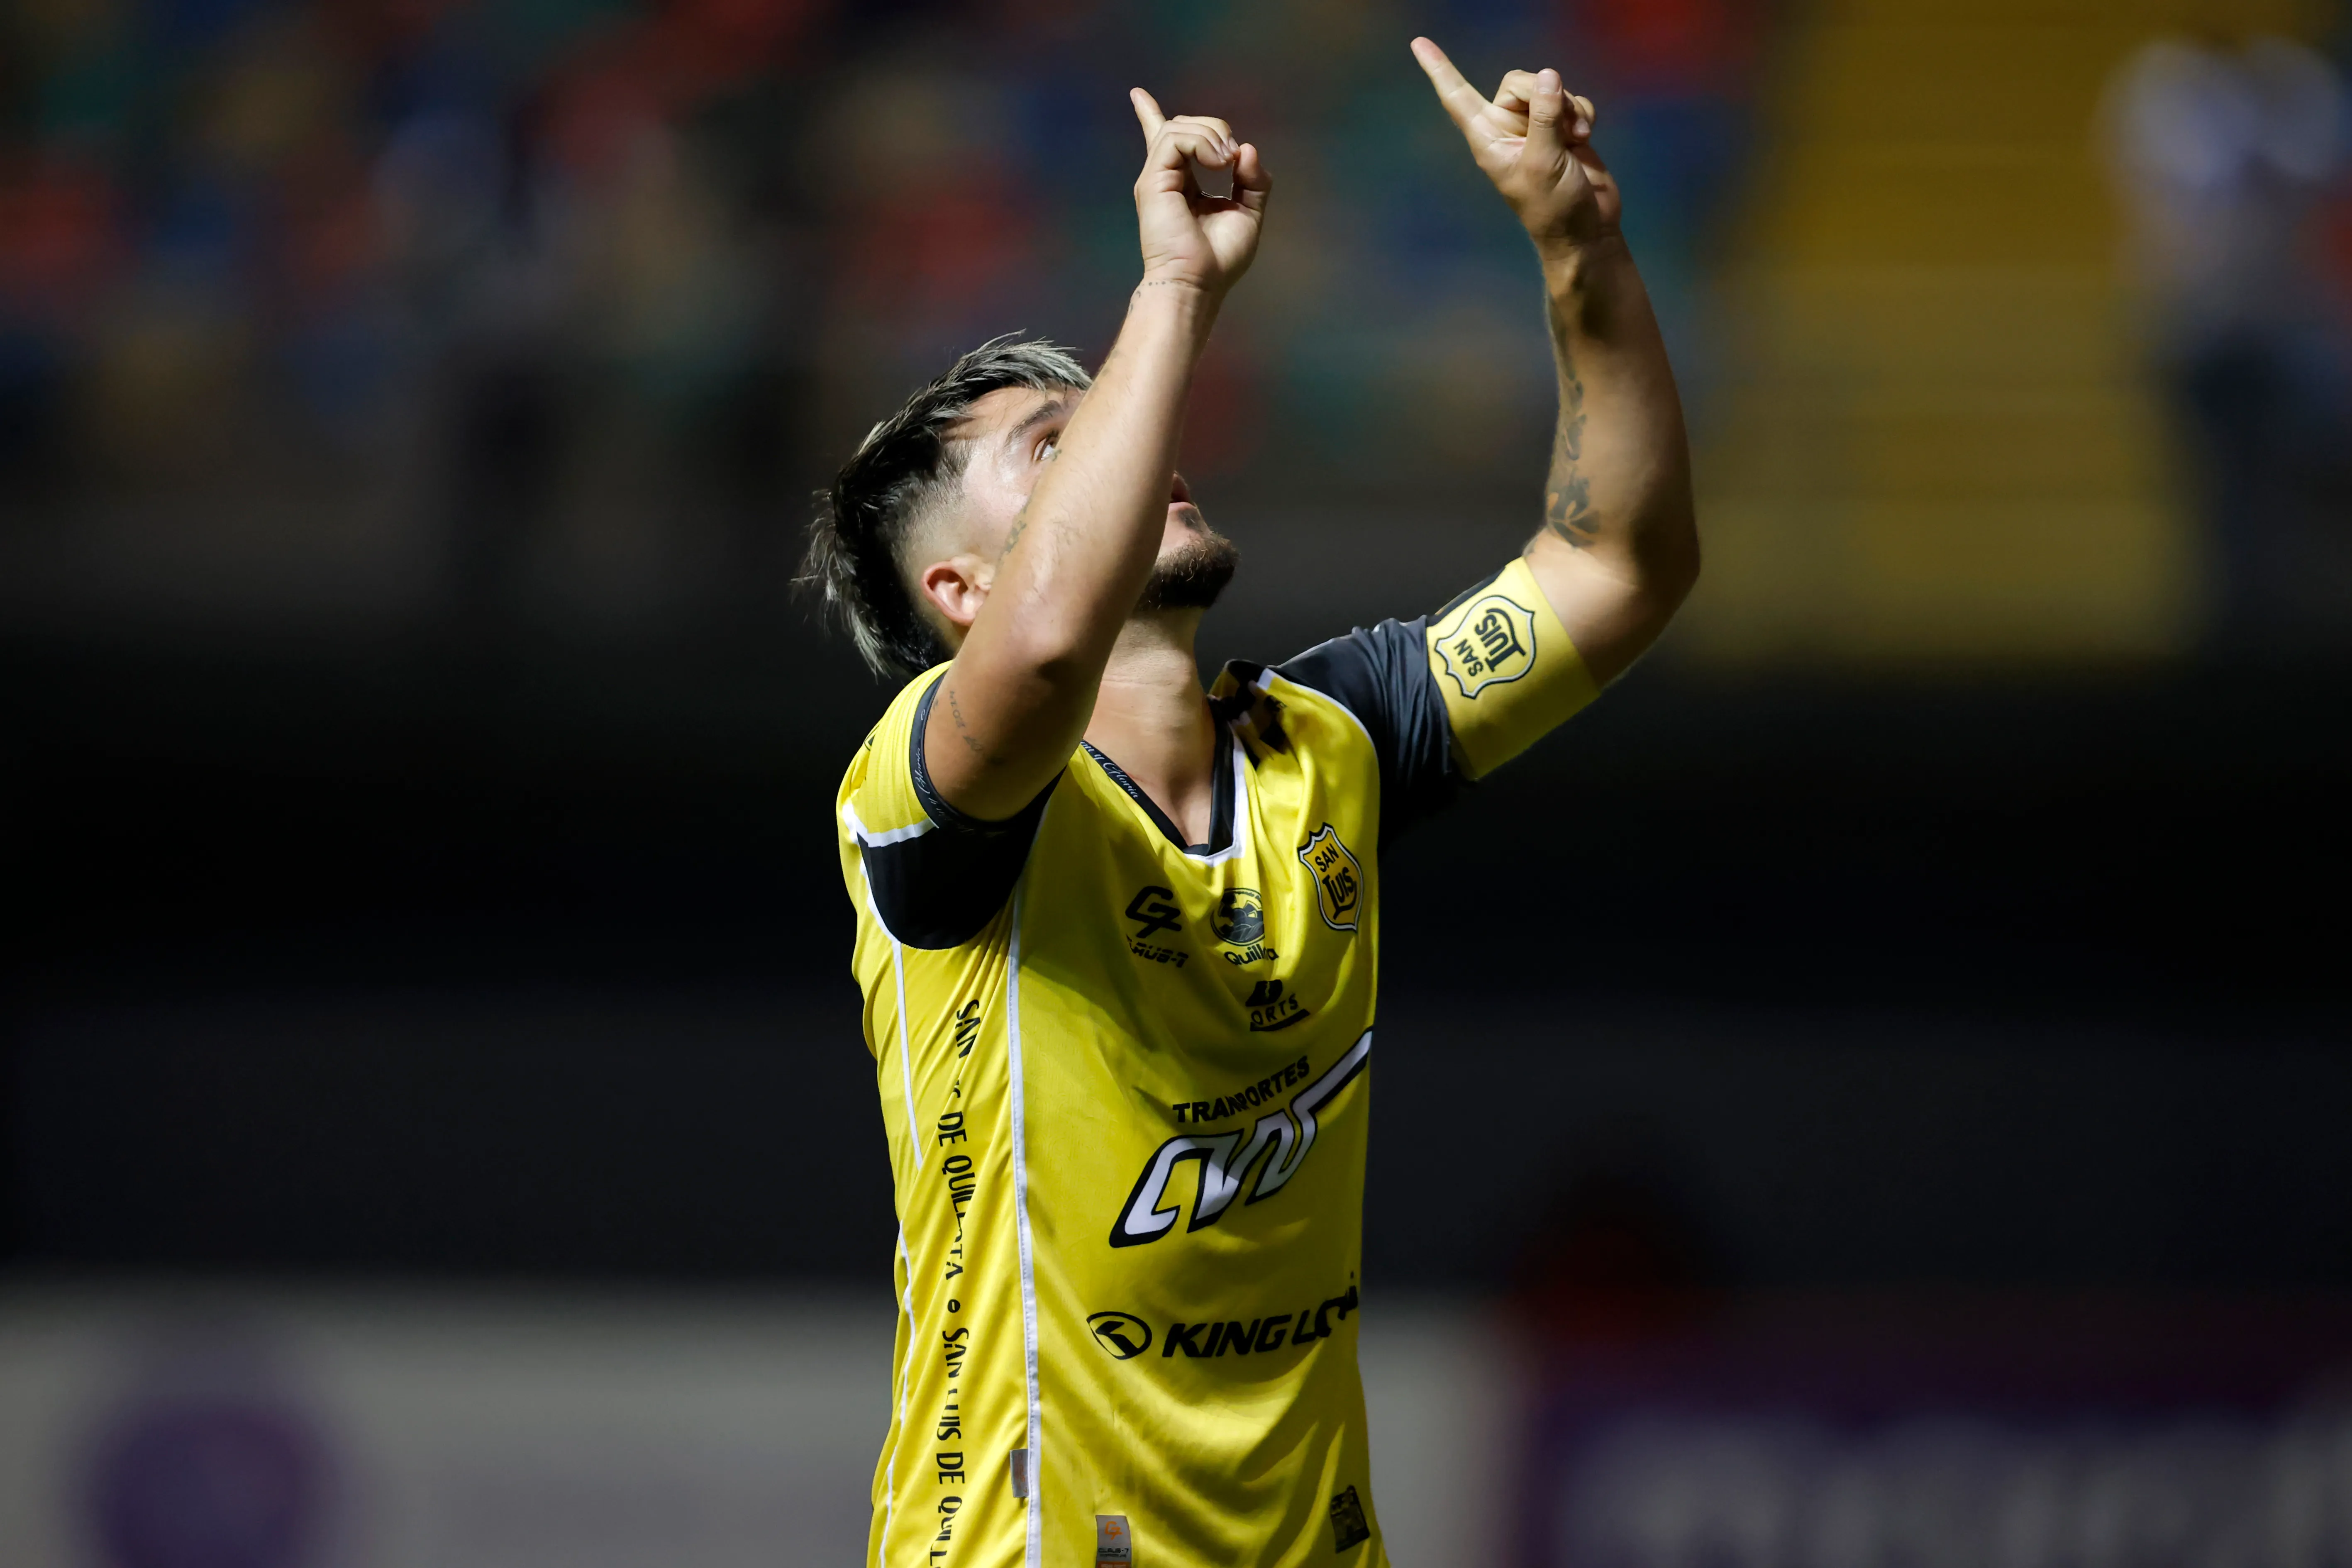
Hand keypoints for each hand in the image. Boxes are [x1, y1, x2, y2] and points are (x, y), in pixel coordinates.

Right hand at [1128, 89, 1271, 295]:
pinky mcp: (1153, 180)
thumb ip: (1253, 181)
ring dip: (1212, 135)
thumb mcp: (1248, 213)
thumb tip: (1246, 149)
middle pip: (1184, 125)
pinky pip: (1175, 138)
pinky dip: (1202, 143)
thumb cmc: (1219, 259)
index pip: (1166, 141)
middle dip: (1215, 128)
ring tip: (1227, 163)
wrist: (1197, 283)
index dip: (1151, 115)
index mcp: (1182, 184)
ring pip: (1180, 126)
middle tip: (1233, 159)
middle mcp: (1165, 176)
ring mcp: (1156, 177)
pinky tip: (1218, 163)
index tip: (1137, 95)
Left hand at [1411, 37, 1618, 254]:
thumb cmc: (1554, 208)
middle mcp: (1507, 128)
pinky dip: (1582, 113)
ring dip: (1569, 107)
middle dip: (1545, 94)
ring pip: (1549, 87)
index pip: (1456, 97)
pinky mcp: (1563, 127)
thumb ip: (1545, 118)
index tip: (1417, 43)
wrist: (1586, 229)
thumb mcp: (1544, 163)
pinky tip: (1585, 137)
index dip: (1439, 70)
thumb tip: (1548, 76)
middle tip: (1562, 126)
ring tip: (1575, 139)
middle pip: (1518, 81)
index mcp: (1487, 138)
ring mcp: (1536, 127)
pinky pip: (1572, 99)